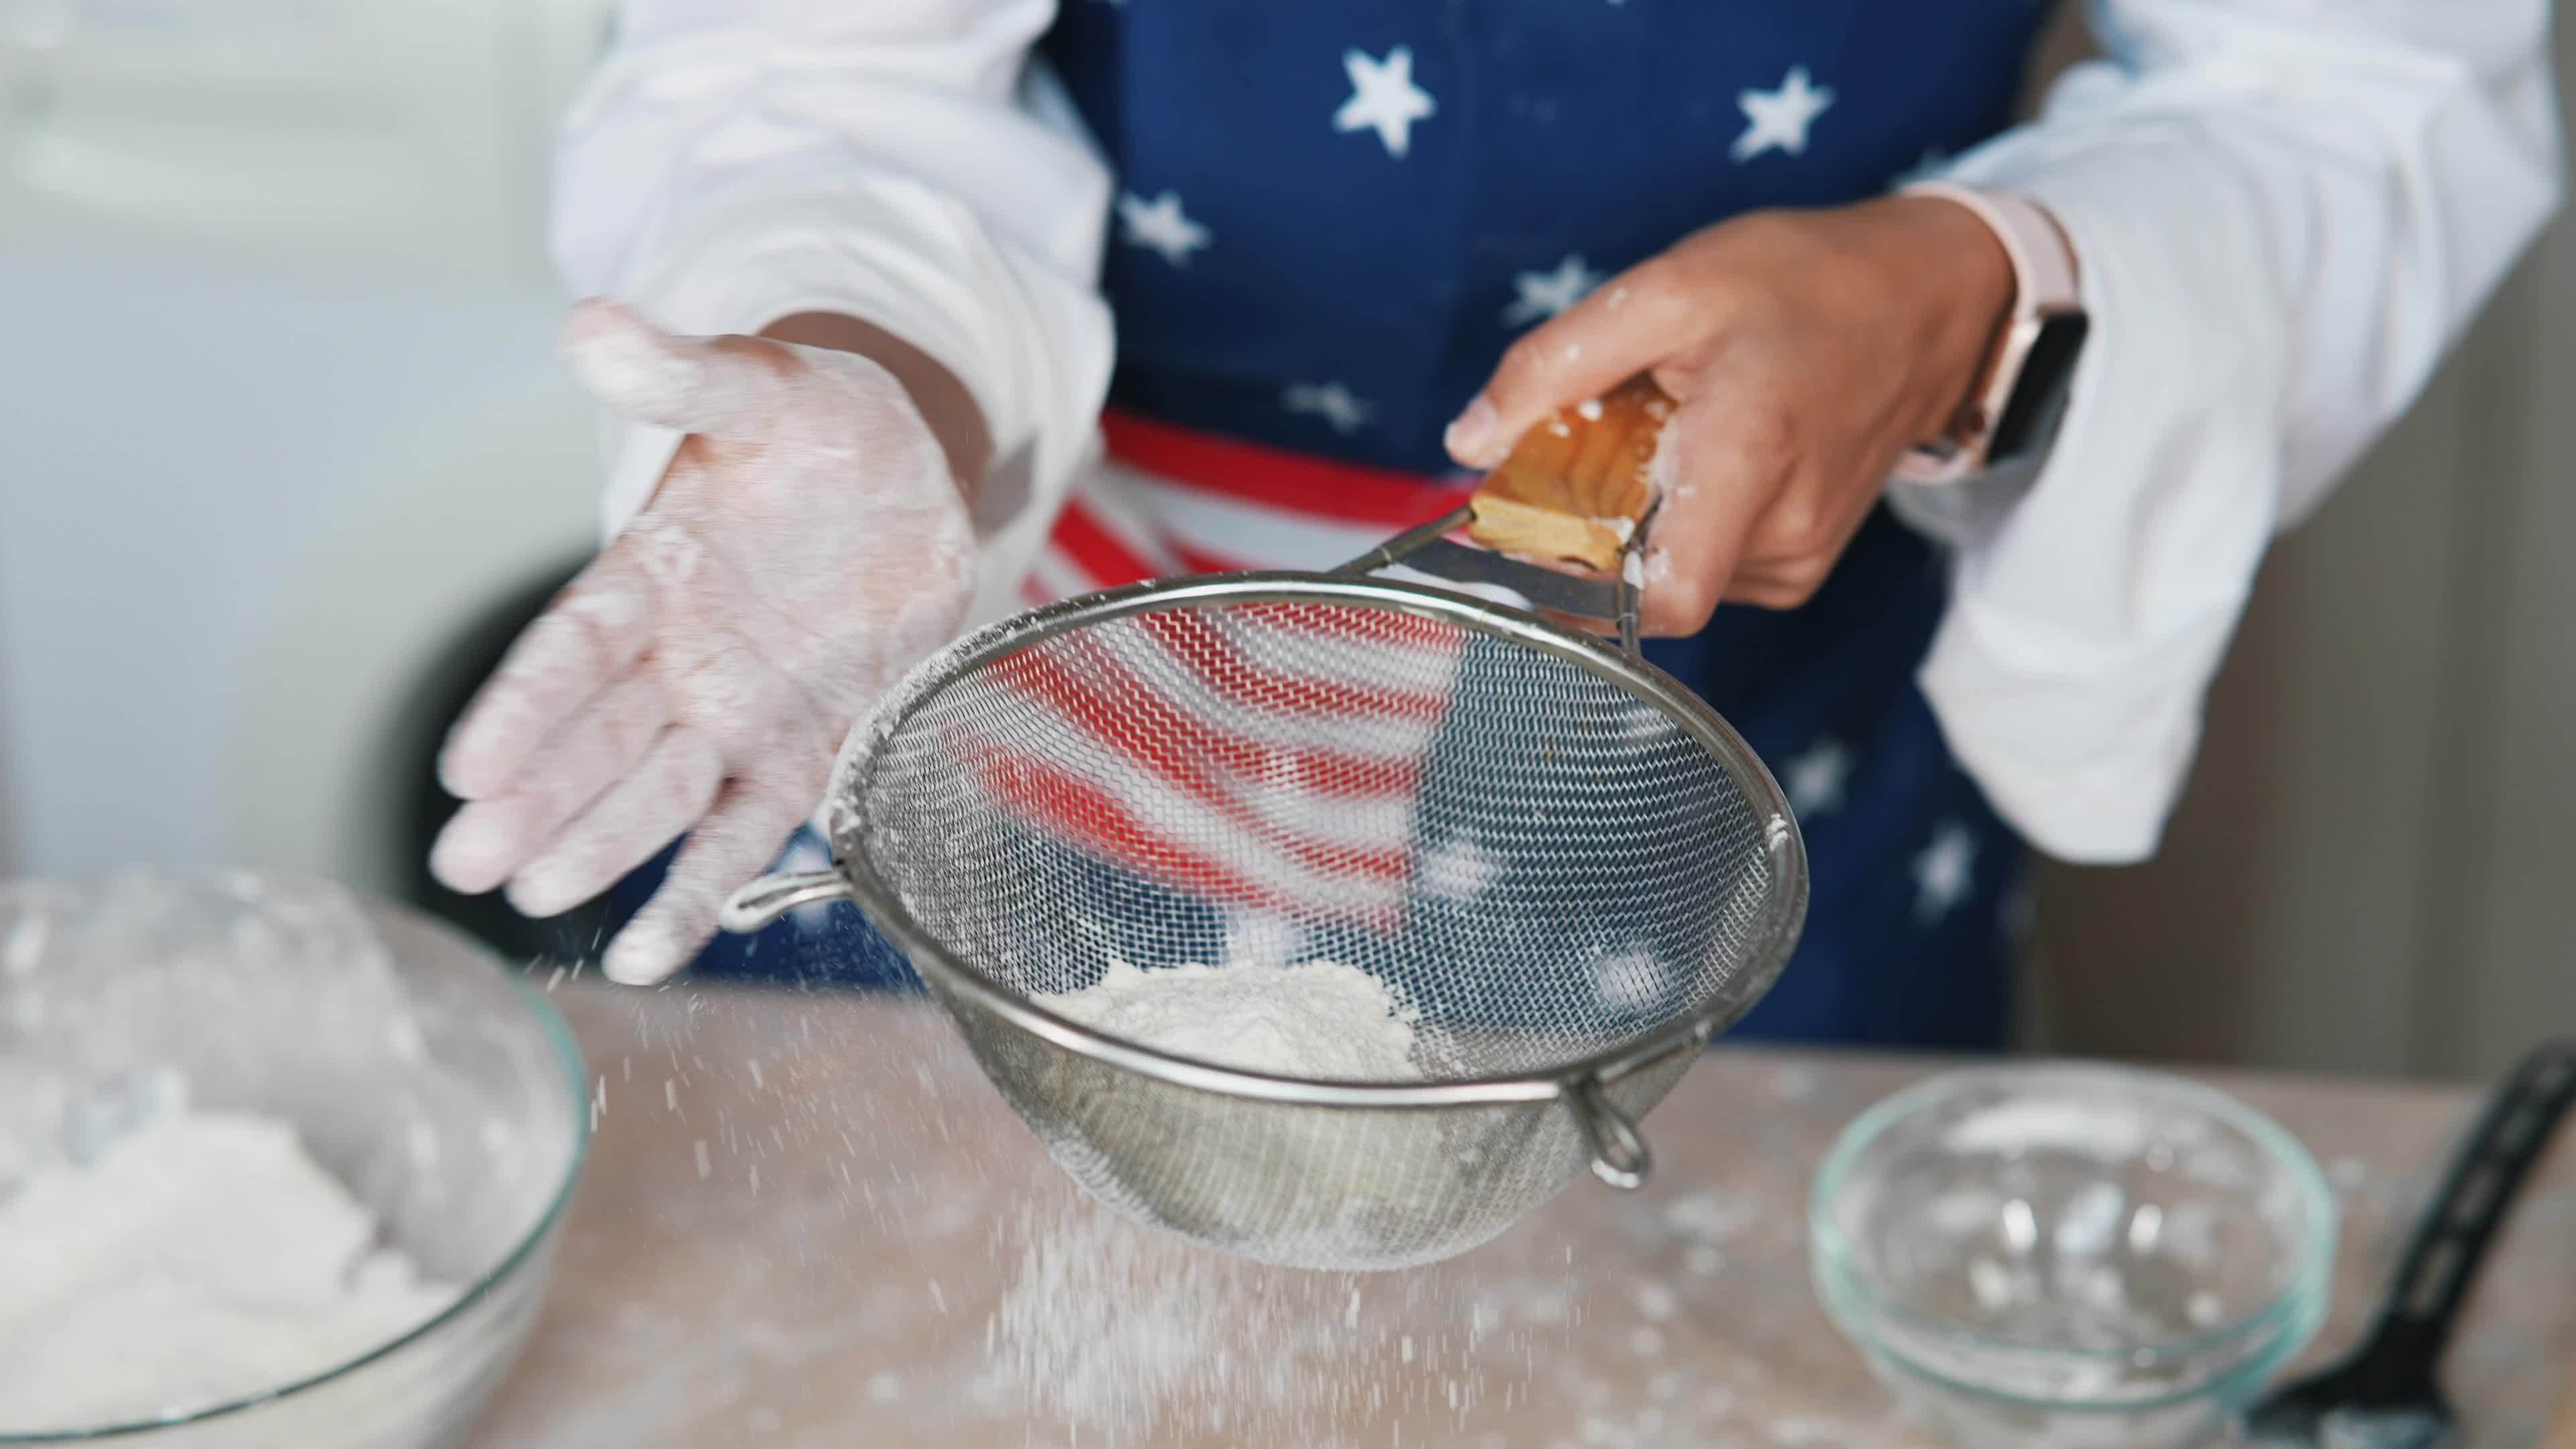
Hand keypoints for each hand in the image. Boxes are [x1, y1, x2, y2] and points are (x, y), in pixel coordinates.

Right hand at [429, 300, 975, 984]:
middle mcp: (681, 659)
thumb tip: (591, 324)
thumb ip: (686, 369)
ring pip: (659, 796)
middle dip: (536, 799)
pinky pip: (748, 832)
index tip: (470, 764)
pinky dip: (700, 894)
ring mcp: (739, 714)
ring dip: (601, 848)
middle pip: (595, 738)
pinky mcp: (806, 752)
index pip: (574, 643)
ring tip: (542, 900)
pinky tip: (645, 955)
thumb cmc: (821, 427)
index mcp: (655, 572)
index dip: (525, 702)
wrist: (905, 479)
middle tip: (472, 860)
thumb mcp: (766, 383)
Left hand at [1443, 195, 2016, 631]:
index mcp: (1748, 464)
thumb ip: (1555, 365)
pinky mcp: (1801, 562)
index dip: (1573, 592)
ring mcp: (1798, 557)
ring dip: (1635, 515)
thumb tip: (1466, 442)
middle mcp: (1781, 532)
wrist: (1931, 300)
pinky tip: (1697, 451)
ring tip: (1662, 429)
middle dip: (1589, 524)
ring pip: (1669, 571)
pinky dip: (1678, 518)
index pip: (1658, 599)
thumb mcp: (1669, 288)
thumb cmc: (1805, 283)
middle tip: (1591, 439)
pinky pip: (1706, 563)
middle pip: (1640, 580)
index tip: (1518, 540)